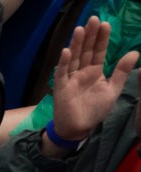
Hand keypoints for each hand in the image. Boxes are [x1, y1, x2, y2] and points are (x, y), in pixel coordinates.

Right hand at [51, 20, 136, 144]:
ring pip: (74, 58)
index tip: (106, 24)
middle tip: (94, 19)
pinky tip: (66, 51)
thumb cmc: (95, 110)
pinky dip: (64, 63)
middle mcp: (82, 72)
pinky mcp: (61, 88)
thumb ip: (122, 71)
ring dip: (77, 44)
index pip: (99, 52)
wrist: (79, 128)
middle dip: (90, 35)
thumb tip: (135, 52)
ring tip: (81, 29)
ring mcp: (71, 78)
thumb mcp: (113, 89)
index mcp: (95, 72)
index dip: (102, 39)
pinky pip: (62, 73)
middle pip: (86, 51)